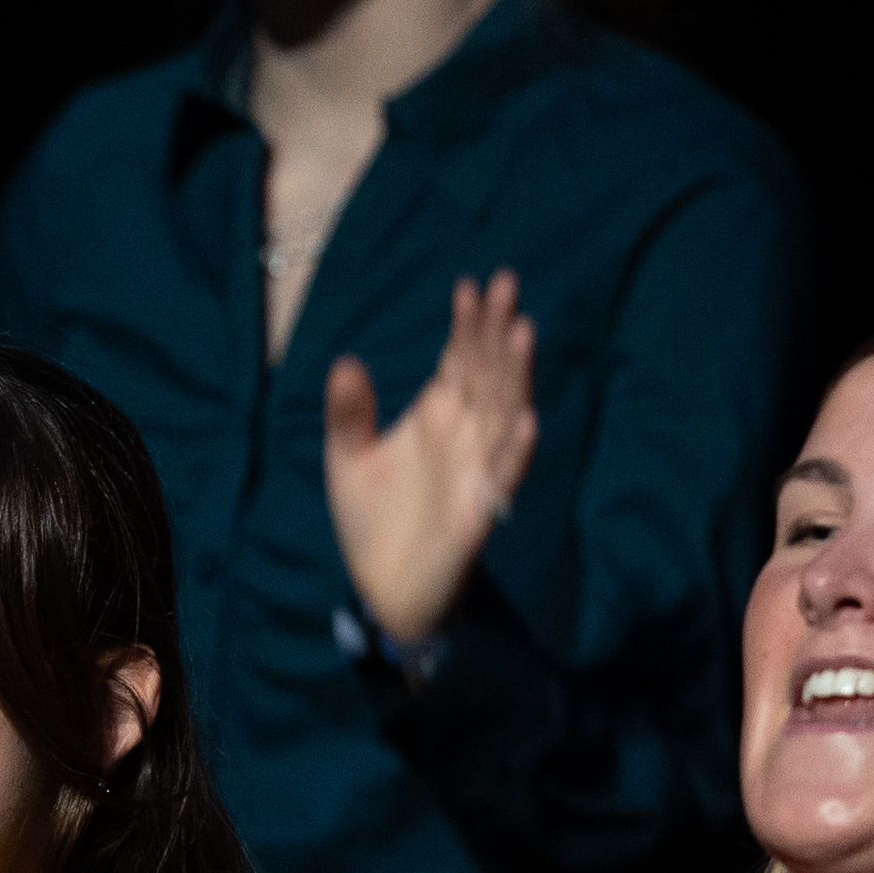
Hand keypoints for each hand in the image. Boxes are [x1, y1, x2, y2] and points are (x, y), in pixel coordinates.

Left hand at [322, 272, 539, 648]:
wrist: (381, 587)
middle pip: (488, 375)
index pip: (460, 361)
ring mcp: (476, 471)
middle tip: (507, 285)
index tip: (469, 286)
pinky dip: (516, 451)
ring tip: (522, 333)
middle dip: (497, 332)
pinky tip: (527, 421)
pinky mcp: (477, 512)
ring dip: (516, 377)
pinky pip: (503, 478)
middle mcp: (465, 436)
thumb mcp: (348, 457)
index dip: (468, 326)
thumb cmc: (372, 518)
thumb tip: (346, 361)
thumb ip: (349, 413)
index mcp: (437, 417)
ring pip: (504, 414)